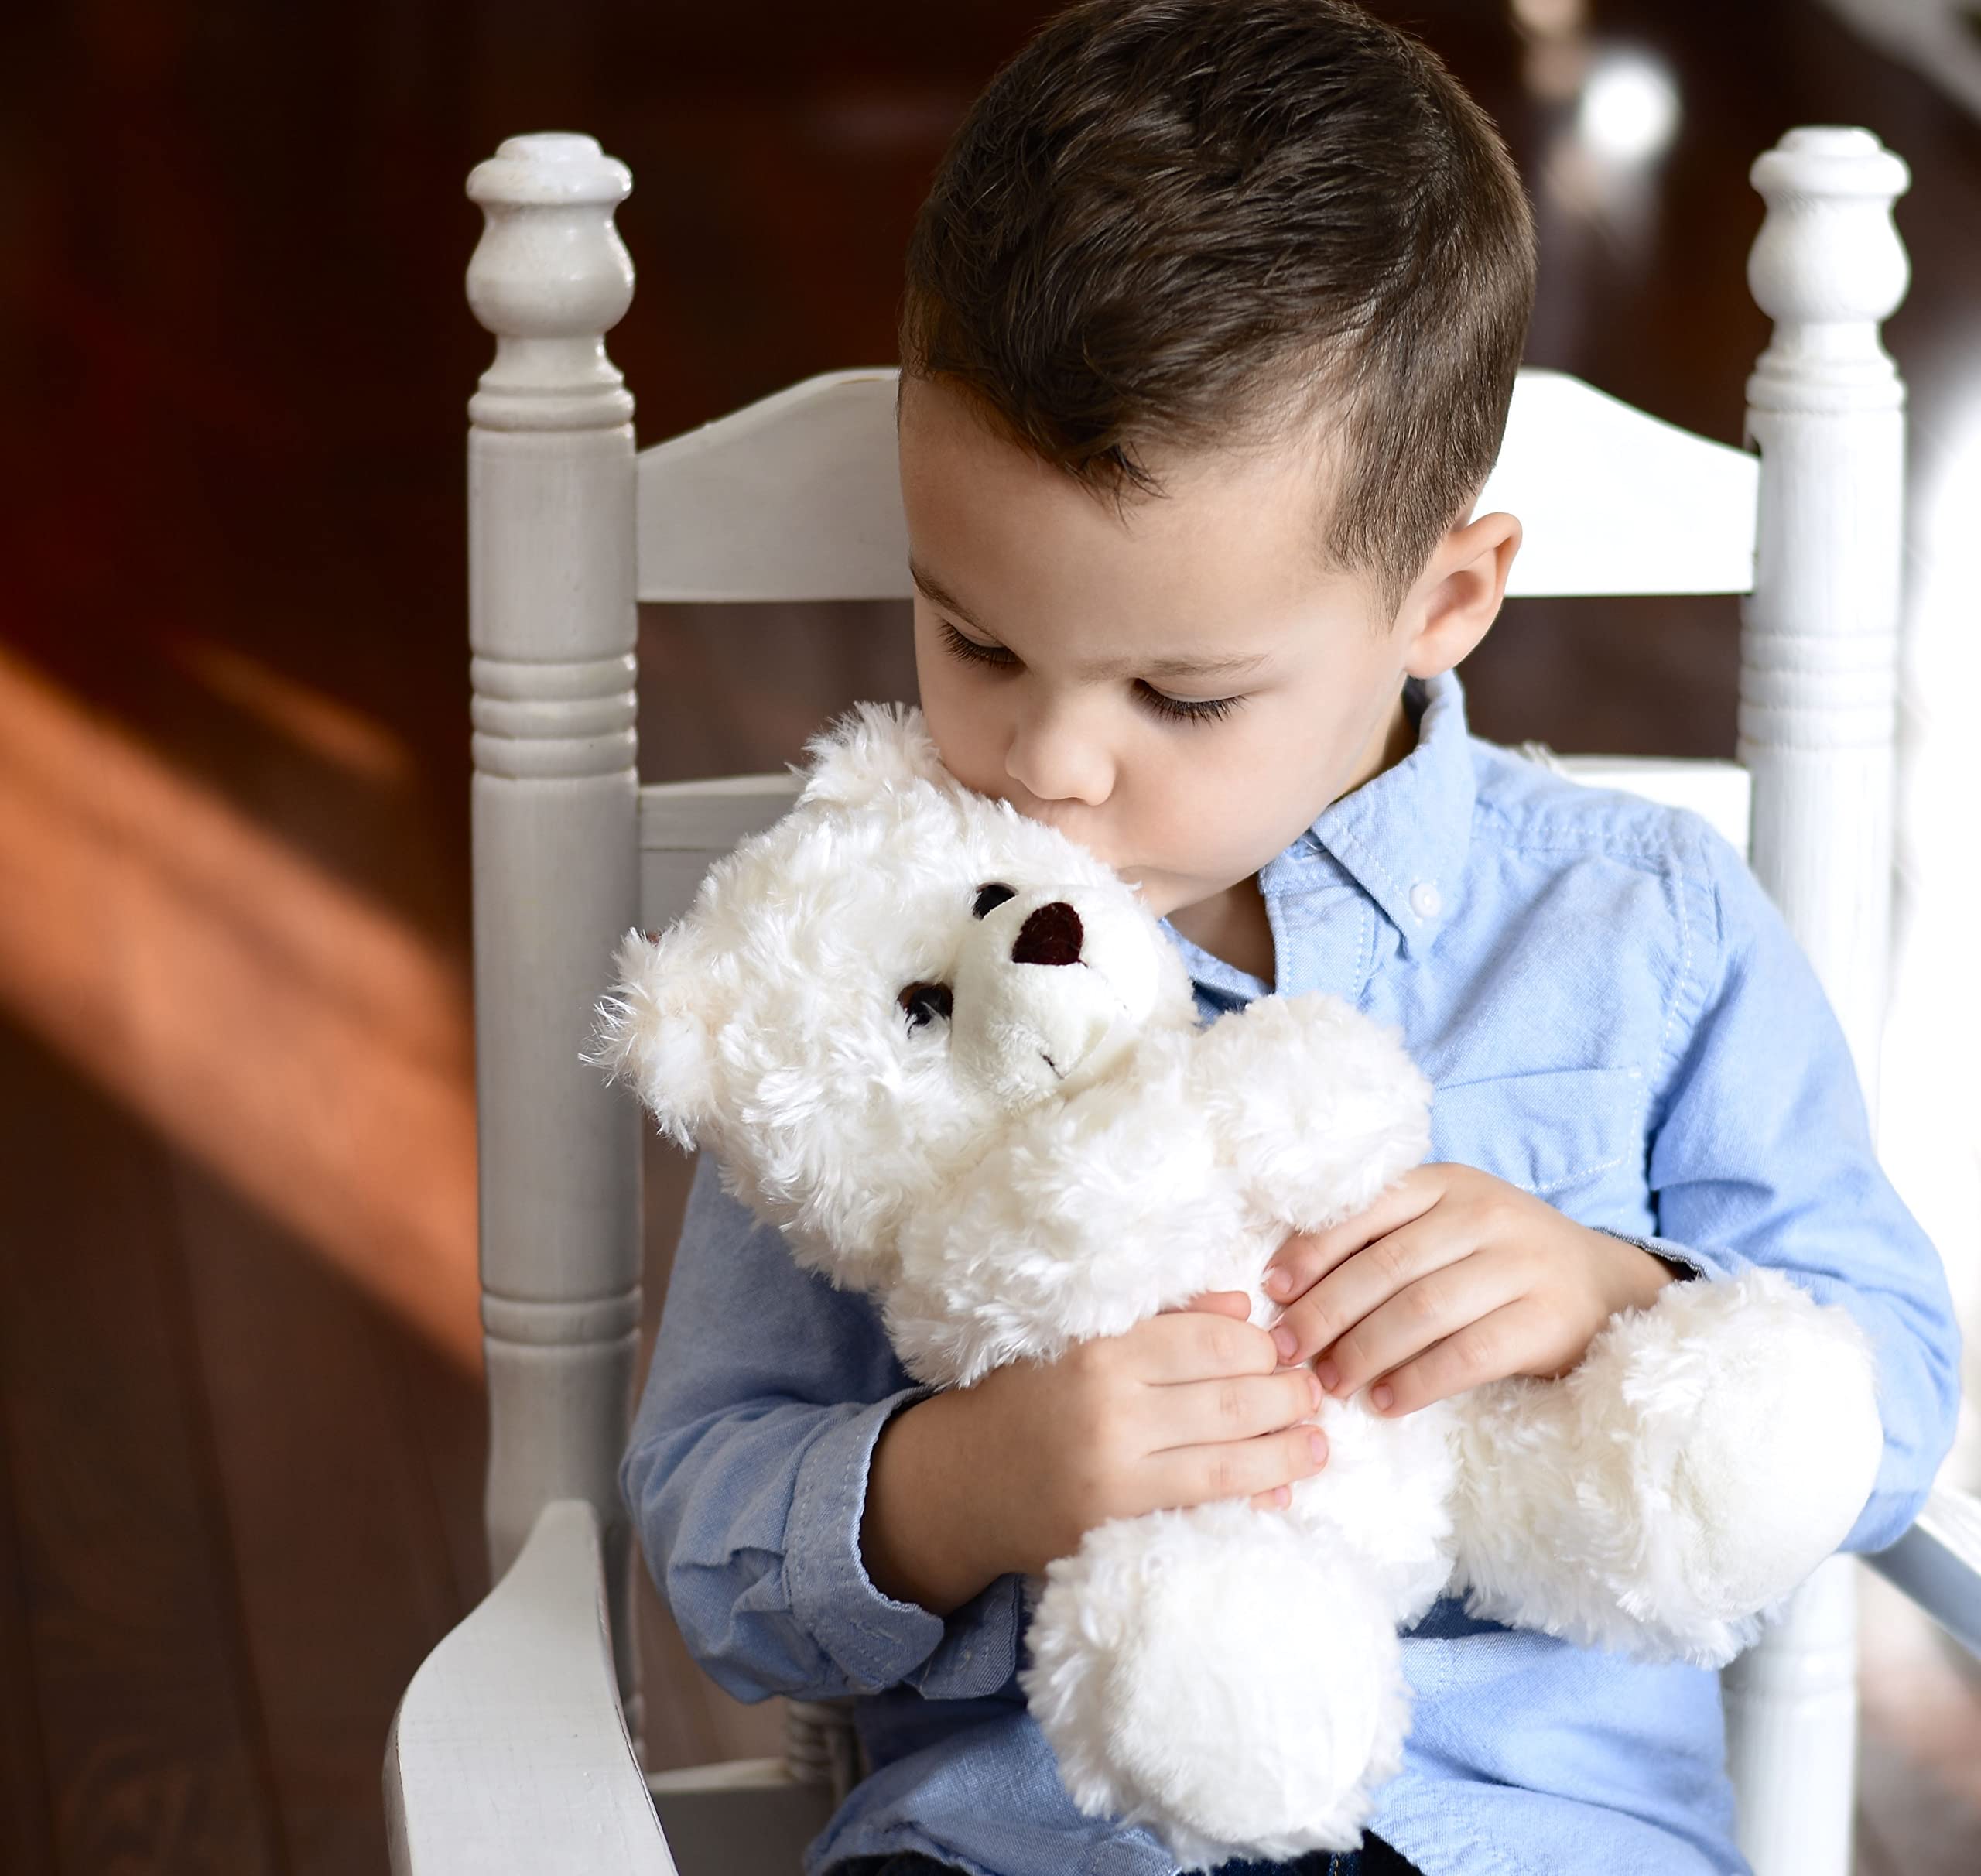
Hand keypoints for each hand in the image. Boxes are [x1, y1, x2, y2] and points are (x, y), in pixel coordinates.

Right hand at [863, 1298, 1328, 1608]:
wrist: (959, 1482)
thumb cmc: (1024, 1398)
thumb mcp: (1079, 1342)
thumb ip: (1162, 1321)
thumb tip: (1243, 1308)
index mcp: (1103, 1354)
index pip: (1210, 1341)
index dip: (1259, 1344)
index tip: (1280, 1346)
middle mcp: (1112, 1413)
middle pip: (1231, 1399)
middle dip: (1287, 1396)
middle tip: (1315, 1391)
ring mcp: (1118, 1478)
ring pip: (1229, 1461)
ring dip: (1286, 1451)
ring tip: (1317, 1442)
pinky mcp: (1120, 1527)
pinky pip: (1203, 1509)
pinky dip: (1250, 1499)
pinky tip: (1281, 1491)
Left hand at [1261, 1165, 1674, 1417]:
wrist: (1603, 1282)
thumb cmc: (1495, 1258)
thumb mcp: (1443, 1227)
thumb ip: (1381, 1242)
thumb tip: (1288, 1287)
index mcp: (1444, 1184)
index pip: (1365, 1211)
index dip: (1312, 1252)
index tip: (1273, 1291)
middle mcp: (1483, 1213)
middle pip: (1387, 1267)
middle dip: (1328, 1313)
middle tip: (1289, 1353)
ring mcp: (1521, 1264)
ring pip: (1423, 1310)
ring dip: (1365, 1352)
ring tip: (1331, 1385)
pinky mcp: (1548, 1319)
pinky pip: (1469, 1354)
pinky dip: (1419, 1381)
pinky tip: (1386, 1402)